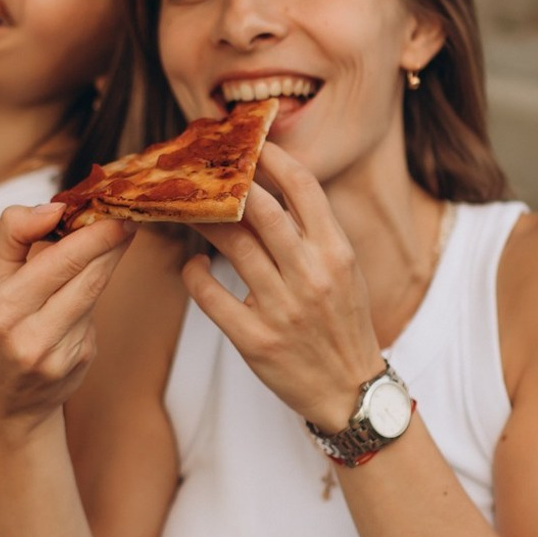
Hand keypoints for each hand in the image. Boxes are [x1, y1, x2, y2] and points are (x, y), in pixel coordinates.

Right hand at [0, 204, 135, 432]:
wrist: (3, 403)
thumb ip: (12, 236)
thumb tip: (52, 208)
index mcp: (0, 310)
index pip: (57, 262)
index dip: (92, 235)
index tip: (112, 210)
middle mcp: (29, 337)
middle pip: (85, 277)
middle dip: (110, 242)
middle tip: (127, 216)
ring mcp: (59, 354)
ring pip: (94, 293)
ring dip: (108, 262)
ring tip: (119, 236)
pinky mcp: (80, 361)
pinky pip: (93, 315)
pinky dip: (92, 294)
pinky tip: (85, 287)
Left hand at [183, 142, 383, 430]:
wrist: (349, 391)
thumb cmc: (342, 323)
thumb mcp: (344, 271)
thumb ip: (314, 232)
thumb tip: (271, 187)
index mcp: (337, 252)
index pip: (303, 187)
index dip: (271, 158)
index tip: (247, 145)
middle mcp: (311, 275)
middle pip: (260, 208)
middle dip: (228, 184)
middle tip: (204, 173)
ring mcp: (282, 309)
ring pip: (232, 245)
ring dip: (203, 221)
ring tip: (189, 211)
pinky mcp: (255, 340)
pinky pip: (211, 295)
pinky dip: (195, 273)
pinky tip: (194, 264)